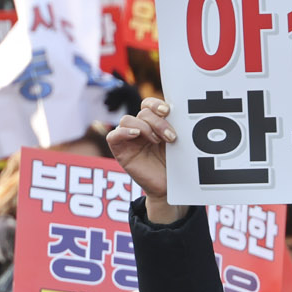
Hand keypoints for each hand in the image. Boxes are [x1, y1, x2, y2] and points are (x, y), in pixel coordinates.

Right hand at [106, 97, 178, 220]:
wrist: (169, 187)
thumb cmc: (174, 165)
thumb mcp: (177, 143)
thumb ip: (174, 127)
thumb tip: (179, 112)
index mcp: (153, 124)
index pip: (148, 105)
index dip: (155, 103)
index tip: (167, 111)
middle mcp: (140, 129)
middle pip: (142, 113)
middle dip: (158, 122)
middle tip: (171, 137)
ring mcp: (129, 140)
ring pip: (127, 120)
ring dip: (144, 127)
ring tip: (157, 141)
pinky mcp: (120, 151)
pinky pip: (113, 136)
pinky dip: (123, 132)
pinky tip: (136, 135)